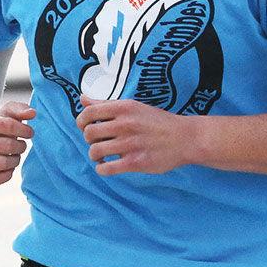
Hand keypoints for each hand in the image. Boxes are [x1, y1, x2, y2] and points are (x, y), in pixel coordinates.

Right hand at [0, 100, 34, 187]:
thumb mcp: (5, 113)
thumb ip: (19, 109)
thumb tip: (32, 113)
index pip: (8, 125)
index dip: (24, 130)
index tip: (29, 132)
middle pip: (7, 146)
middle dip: (20, 146)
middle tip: (21, 145)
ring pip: (2, 164)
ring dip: (15, 160)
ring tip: (14, 156)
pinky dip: (6, 175)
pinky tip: (8, 168)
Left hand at [75, 95, 199, 176]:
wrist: (185, 138)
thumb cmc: (157, 121)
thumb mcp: (133, 106)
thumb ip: (107, 104)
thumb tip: (82, 98)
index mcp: (124, 108)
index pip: (89, 113)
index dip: (81, 121)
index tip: (84, 127)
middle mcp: (125, 124)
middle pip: (89, 133)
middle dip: (89, 139)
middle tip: (98, 142)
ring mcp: (130, 144)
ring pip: (95, 151)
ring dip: (95, 155)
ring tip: (102, 156)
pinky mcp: (135, 162)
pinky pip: (106, 169)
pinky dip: (102, 169)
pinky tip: (108, 166)